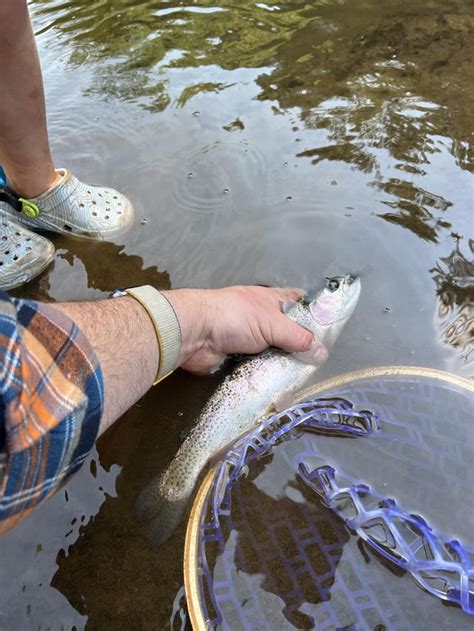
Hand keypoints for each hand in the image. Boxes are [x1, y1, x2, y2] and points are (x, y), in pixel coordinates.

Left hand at [163, 286, 327, 373]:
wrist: (194, 333)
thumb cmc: (234, 317)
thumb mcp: (272, 323)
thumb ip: (298, 338)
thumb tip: (322, 353)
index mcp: (271, 301)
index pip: (299, 302)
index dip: (314, 312)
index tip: (330, 330)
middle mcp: (262, 318)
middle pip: (289, 332)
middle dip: (302, 346)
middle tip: (319, 362)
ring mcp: (251, 339)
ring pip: (276, 352)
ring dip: (285, 363)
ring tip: (305, 378)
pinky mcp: (240, 358)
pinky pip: (261, 367)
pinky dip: (270, 374)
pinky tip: (283, 385)